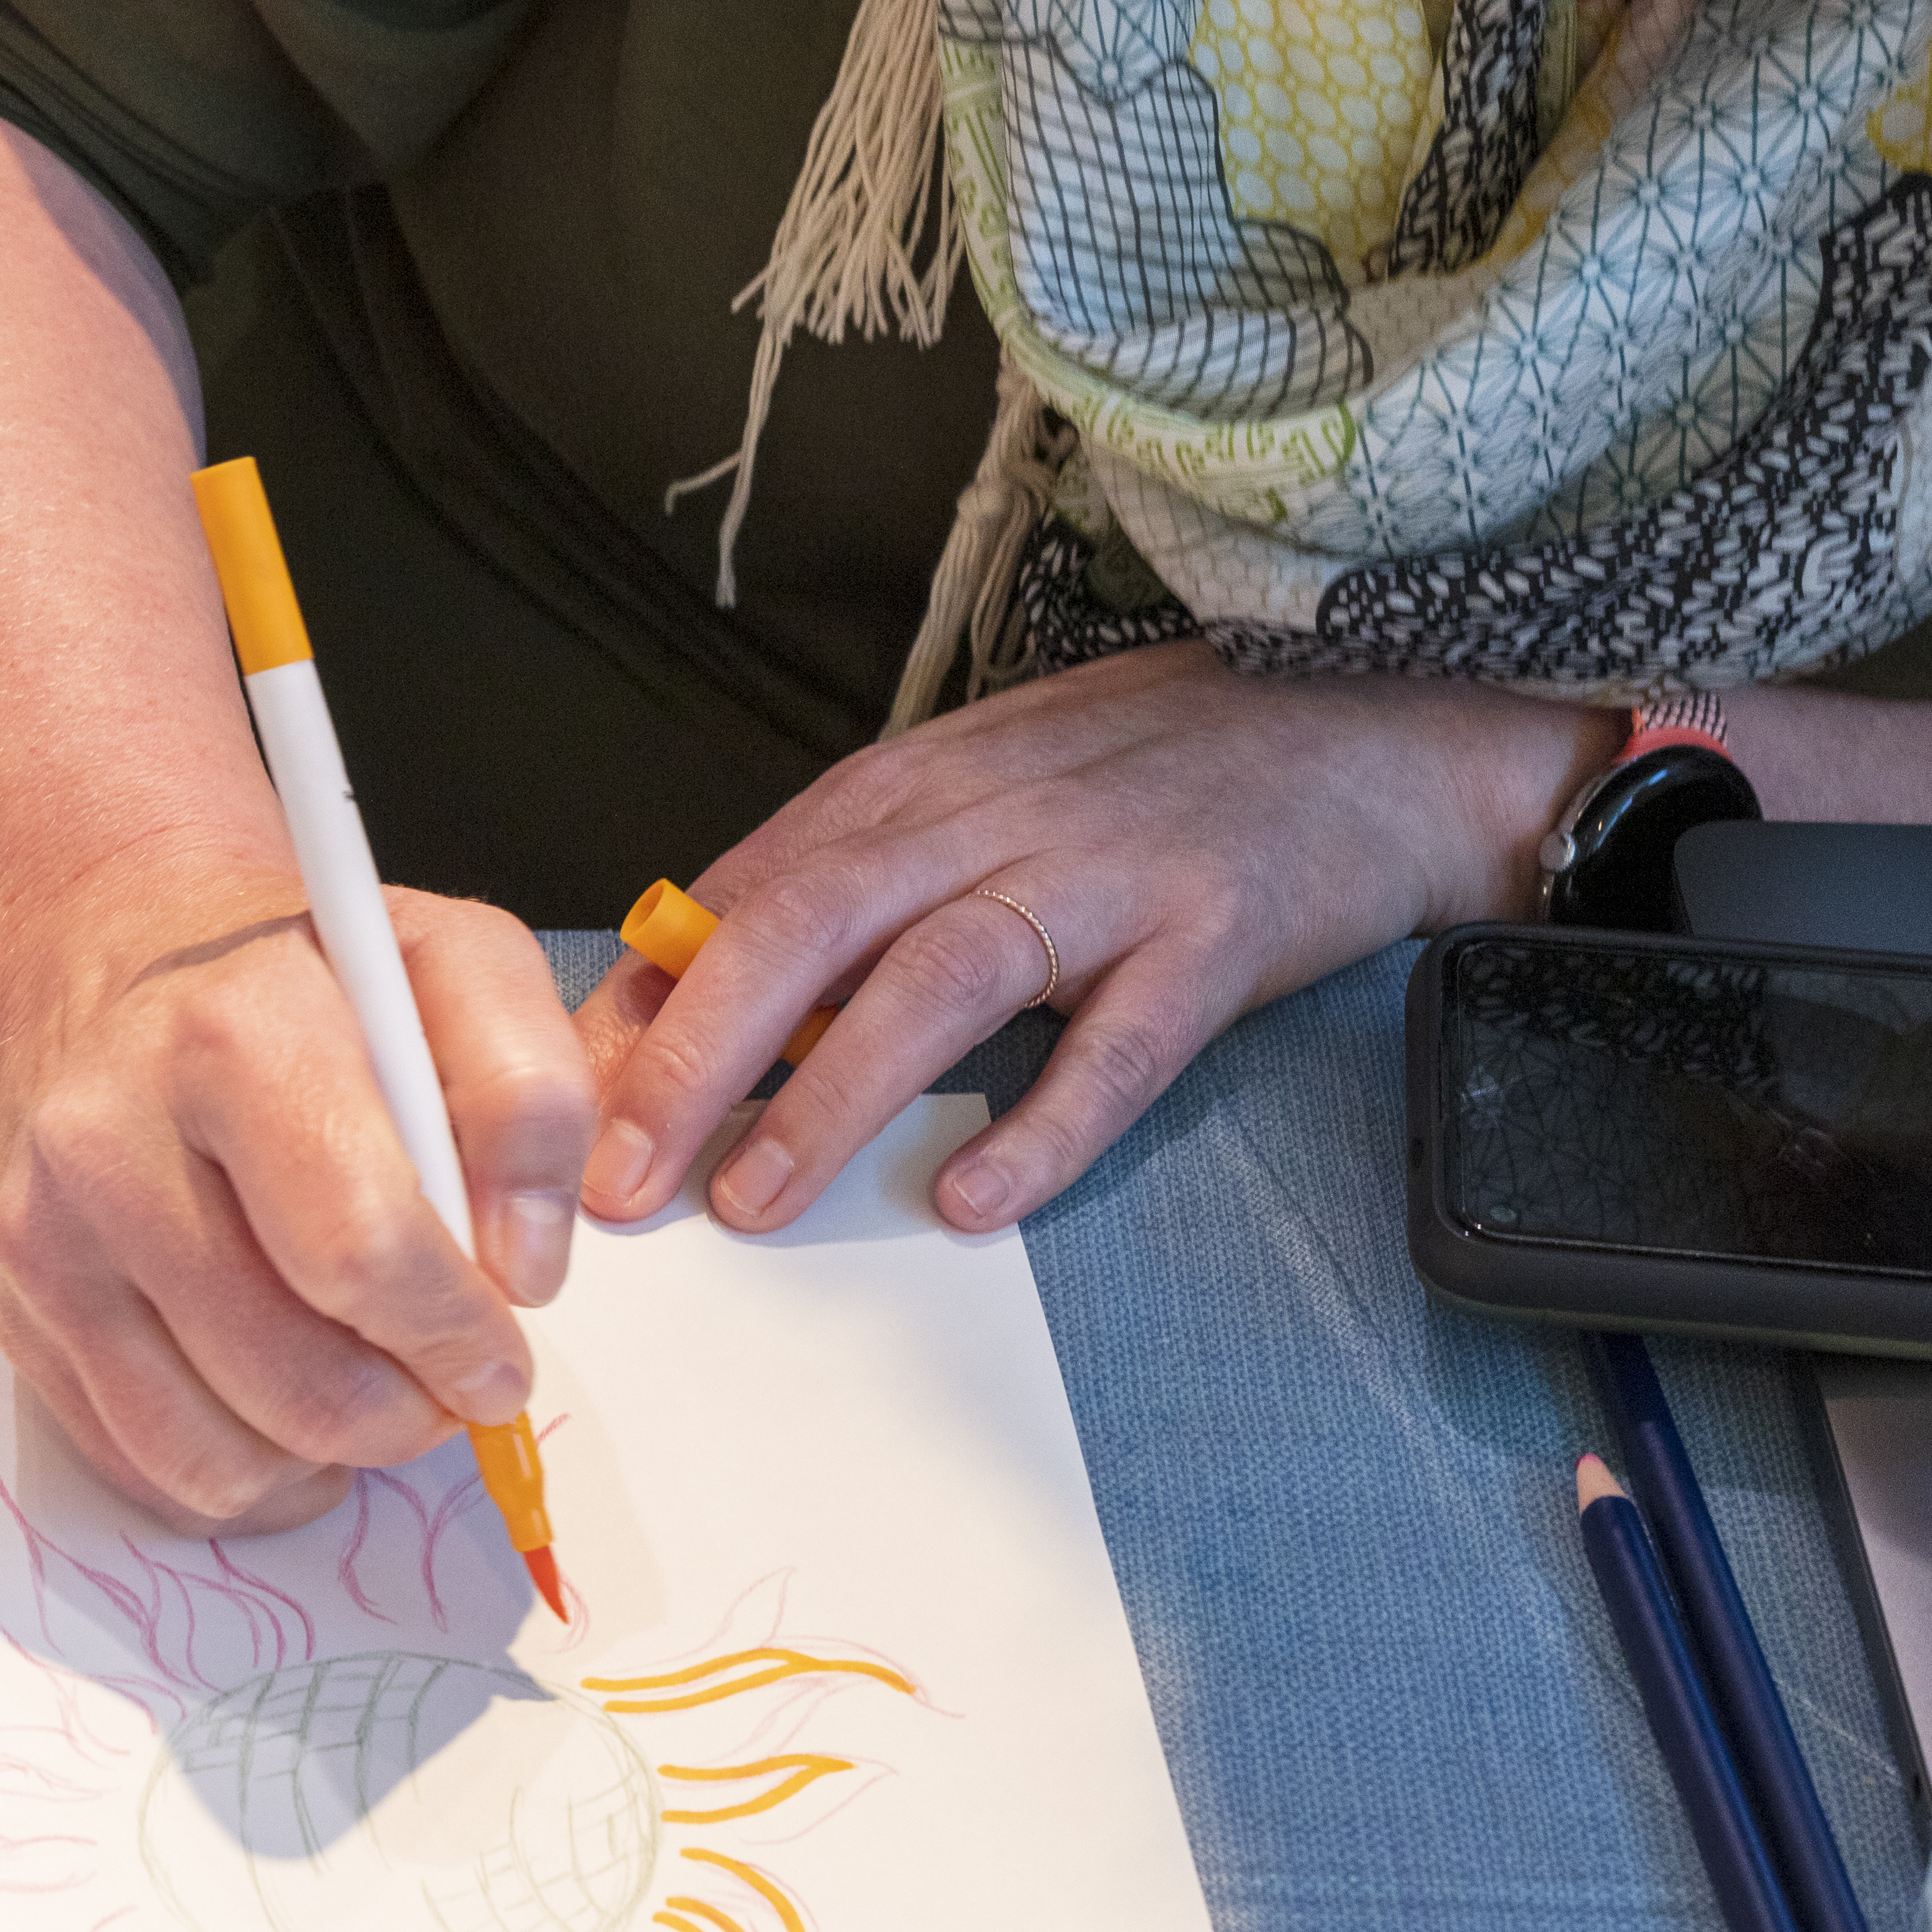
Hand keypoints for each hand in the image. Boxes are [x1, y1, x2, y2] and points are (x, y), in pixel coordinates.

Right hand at [0, 853, 592, 1527]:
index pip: (361, 1249)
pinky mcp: (22, 1319)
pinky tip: (279, 1399)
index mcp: (234, 1037)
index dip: (456, 1335)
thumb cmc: (302, 988)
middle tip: (442, 1379)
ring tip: (365, 1381)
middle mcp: (112, 1142)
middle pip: (301, 1383)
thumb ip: (528, 1097)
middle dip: (410, 1413)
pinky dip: (248, 1475)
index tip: (499, 1357)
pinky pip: (157, 1475)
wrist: (117, 976)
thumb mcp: (451, 967)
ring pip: (227, 1461)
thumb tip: (522, 1272)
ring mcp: (50, 1243)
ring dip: (330, 1456)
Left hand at [575, 644, 1580, 1240]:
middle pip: (807, 929)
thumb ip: (836, 885)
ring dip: (833, 1096)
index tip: (560, 1108)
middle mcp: (986, 820)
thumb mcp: (967, 799)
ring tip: (755, 1199)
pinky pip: (1118, 1045)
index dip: (645, 1006)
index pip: (741, 895)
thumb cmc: (1140, 779)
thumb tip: (680, 990)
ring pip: (937, 981)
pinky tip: (977, 1195)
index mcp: (908, 792)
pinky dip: (1044, 1123)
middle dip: (699, 1058)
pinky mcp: (1213, 937)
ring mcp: (1102, 877)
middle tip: (624, 1179)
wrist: (1371, 731)